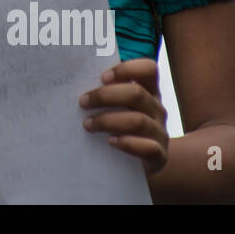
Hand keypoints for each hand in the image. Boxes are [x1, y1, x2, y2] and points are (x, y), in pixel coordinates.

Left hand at [80, 58, 169, 177]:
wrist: (136, 164)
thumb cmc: (120, 127)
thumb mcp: (117, 107)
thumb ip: (105, 91)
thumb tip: (75, 79)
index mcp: (149, 91)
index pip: (148, 69)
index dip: (127, 69)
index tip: (102, 77)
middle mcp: (157, 109)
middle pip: (137, 94)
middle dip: (105, 96)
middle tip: (83, 102)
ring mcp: (159, 132)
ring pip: (138, 121)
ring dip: (108, 121)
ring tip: (87, 125)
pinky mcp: (159, 155)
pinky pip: (147, 148)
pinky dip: (127, 143)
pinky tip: (110, 141)